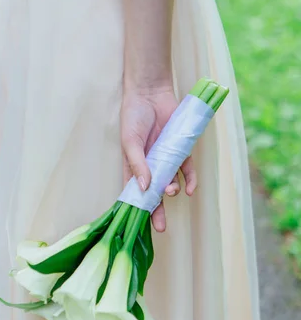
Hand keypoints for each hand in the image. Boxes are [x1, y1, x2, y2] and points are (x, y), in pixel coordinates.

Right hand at [121, 87, 196, 231]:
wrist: (151, 93)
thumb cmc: (134, 117)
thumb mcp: (130, 142)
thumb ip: (137, 165)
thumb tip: (144, 188)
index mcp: (133, 166)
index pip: (135, 192)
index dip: (138, 208)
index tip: (140, 223)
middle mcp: (150, 166)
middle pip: (154, 193)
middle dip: (157, 211)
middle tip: (160, 226)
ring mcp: (166, 158)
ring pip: (171, 182)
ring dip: (171, 191)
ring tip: (171, 192)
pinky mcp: (181, 149)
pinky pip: (187, 169)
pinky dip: (189, 180)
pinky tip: (189, 189)